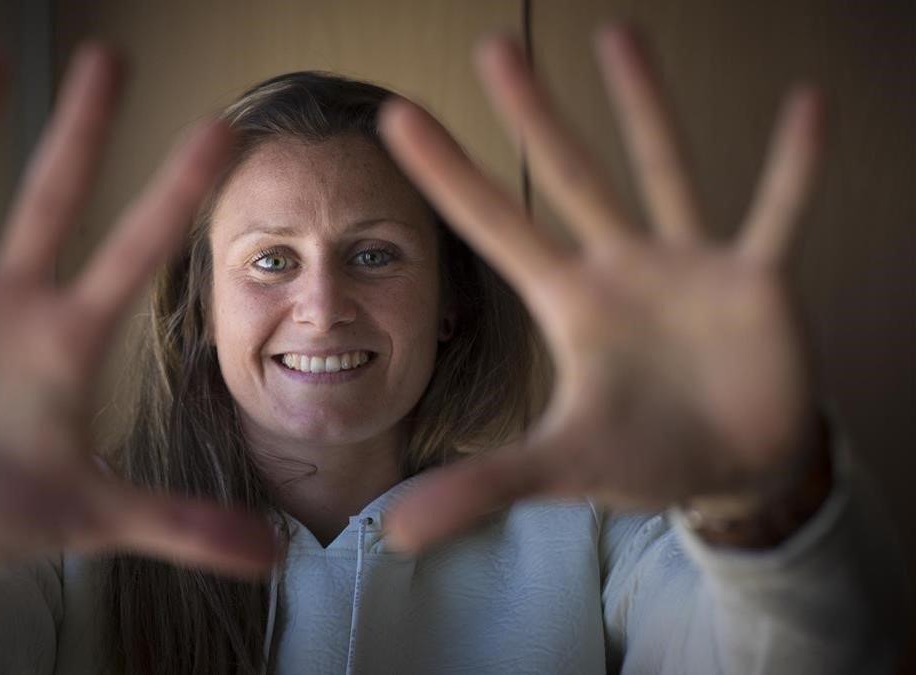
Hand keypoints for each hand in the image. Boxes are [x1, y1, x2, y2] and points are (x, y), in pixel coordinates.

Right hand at [0, 45, 277, 579]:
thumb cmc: (0, 513)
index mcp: (69, 341)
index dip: (174, 194)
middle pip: (56, 201)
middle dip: (82, 132)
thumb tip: (270, 554)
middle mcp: (13, 303)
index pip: (133, 254)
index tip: (222, 128)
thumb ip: (175, 523)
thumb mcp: (88, 518)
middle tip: (111, 57)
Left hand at [379, 25, 825, 551]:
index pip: (495, 229)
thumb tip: (394, 533)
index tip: (396, 117)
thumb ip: (484, 487)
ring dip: (643, 107)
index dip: (449, 178)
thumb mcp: (562, 468)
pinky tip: (806, 105)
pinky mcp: (757, 281)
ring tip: (616, 34)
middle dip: (533, 117)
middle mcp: (622, 268)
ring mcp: (689, 265)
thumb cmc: (642, 455)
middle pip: (568, 180)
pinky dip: (793, 168)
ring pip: (661, 171)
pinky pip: (777, 213)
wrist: (731, 467)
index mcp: (570, 304)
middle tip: (493, 47)